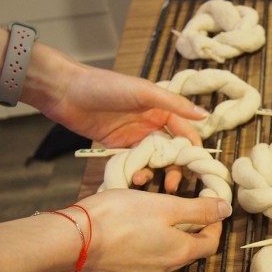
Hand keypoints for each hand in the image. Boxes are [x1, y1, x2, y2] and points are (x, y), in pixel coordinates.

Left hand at [20, 43, 208, 192]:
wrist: (66, 92)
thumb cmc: (106, 86)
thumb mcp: (145, 92)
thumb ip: (175, 105)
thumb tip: (205, 115)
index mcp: (162, 111)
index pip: (186, 134)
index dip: (194, 151)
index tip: (201, 170)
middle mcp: (152, 126)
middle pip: (172, 153)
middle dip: (176, 169)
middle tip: (174, 185)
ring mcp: (136, 139)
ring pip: (155, 162)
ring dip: (157, 174)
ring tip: (155, 185)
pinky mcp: (119, 149)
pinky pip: (136, 165)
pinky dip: (139, 174)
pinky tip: (136, 180)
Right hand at [72, 189, 231, 271]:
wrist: (73, 240)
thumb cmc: (121, 218)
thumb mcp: (166, 206)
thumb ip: (198, 210)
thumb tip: (226, 210)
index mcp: (179, 253)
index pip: (210, 244)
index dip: (215, 226)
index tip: (211, 209)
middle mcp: (163, 269)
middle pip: (187, 250)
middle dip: (190, 230)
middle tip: (184, 208)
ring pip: (163, 254)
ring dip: (166, 237)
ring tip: (156, 215)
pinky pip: (140, 258)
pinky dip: (144, 244)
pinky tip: (131, 228)